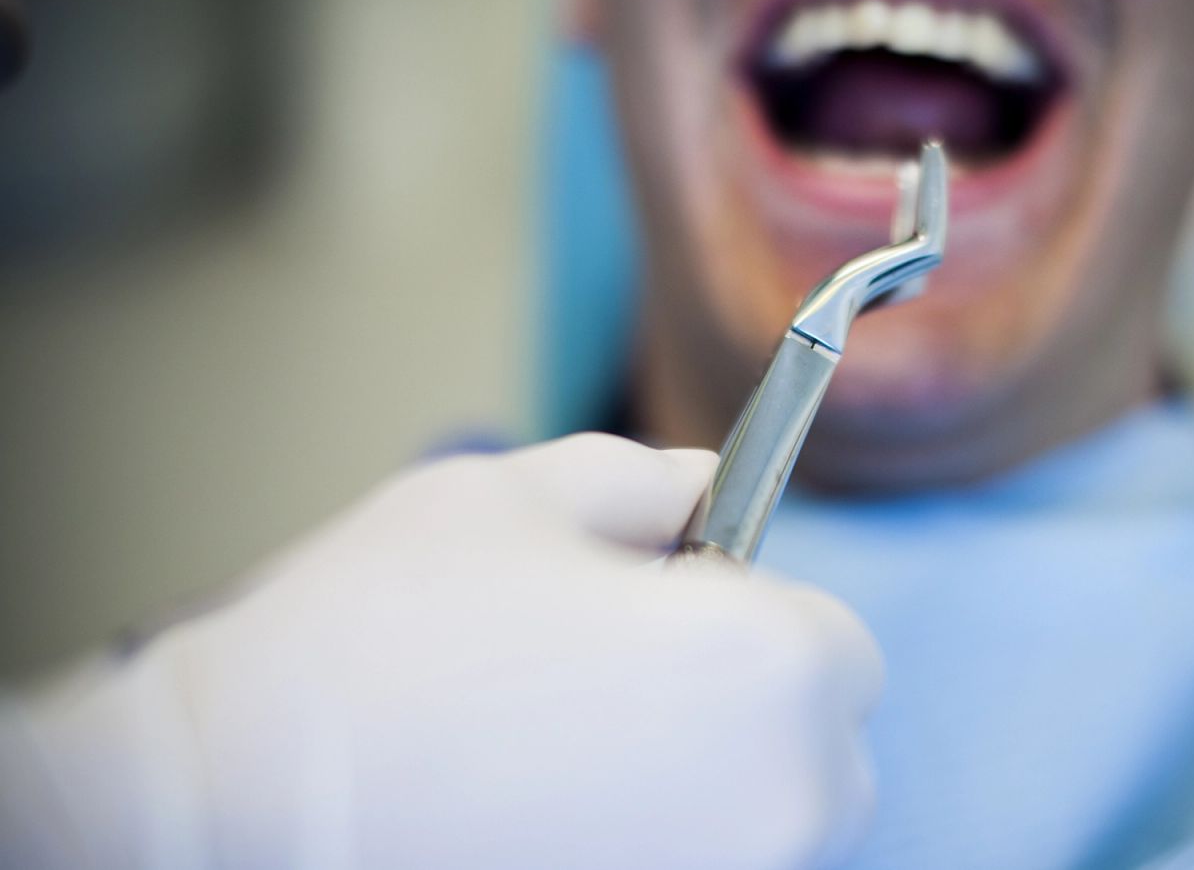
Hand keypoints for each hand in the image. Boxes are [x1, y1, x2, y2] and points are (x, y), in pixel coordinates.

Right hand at [2, 434, 881, 869]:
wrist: (234, 808)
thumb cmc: (381, 639)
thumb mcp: (519, 495)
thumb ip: (651, 482)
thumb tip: (706, 494)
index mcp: (774, 668)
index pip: (838, 650)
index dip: (755, 624)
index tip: (676, 621)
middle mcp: (784, 801)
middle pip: (821, 752)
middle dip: (749, 710)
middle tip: (619, 685)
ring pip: (769, 827)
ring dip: (710, 786)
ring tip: (575, 752)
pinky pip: (707, 868)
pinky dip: (665, 842)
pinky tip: (561, 815)